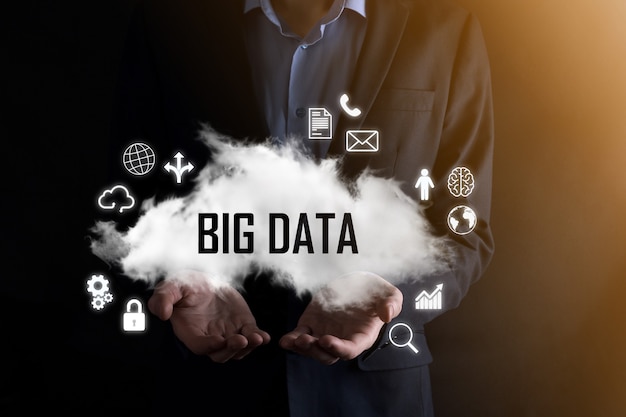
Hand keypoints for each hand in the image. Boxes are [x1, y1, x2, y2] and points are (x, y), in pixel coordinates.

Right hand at [148, 272, 269, 361]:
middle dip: (231, 350)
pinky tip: (264, 337)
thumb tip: (162, 312)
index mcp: (191, 331)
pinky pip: (252, 336)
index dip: (209, 346)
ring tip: (257, 338)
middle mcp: (210, 337)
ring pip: (238, 350)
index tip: (219, 340)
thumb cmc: (184, 286)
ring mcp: (227, 333)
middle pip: (221, 354)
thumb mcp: (171, 287)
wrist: (203, 281)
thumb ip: (163, 298)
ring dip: (248, 347)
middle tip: (240, 340)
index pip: (200, 346)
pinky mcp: (242, 325)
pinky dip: (259, 338)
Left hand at [279, 272, 402, 364]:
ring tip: (293, 340)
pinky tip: (284, 340)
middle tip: (306, 340)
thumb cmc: (375, 291)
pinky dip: (291, 341)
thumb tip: (387, 315)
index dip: (338, 348)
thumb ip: (392, 304)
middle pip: (328, 355)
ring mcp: (325, 334)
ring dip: (302, 348)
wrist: (356, 282)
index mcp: (361, 336)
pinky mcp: (311, 326)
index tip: (326, 340)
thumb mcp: (388, 293)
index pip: (350, 350)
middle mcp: (342, 340)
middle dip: (316, 351)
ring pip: (312, 350)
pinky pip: (299, 337)